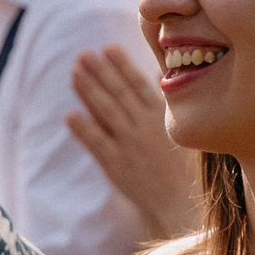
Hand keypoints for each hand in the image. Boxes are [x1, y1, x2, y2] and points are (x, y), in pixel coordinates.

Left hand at [67, 47, 199, 242]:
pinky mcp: (117, 167)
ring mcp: (130, 147)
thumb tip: (159, 76)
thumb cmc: (185, 169)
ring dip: (89, 91)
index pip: (140, 86)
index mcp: (163, 118)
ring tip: (74, 72)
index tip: (108, 48)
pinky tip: (70, 115)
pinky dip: (84, 130)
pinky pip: (98, 145)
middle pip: (119, 95)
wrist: (181, 206)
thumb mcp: (183, 131)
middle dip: (100, 73)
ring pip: (106, 114)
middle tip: (83, 53)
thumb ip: (168, 105)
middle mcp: (146, 129)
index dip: (122, 66)